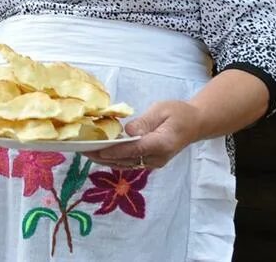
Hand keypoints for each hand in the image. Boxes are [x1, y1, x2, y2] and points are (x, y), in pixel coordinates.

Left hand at [82, 100, 202, 169]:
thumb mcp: (162, 110)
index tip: (97, 150)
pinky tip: (98, 153)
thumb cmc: (179, 113)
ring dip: (104, 160)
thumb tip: (128, 132)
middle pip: (126, 160)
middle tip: (81, 150)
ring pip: (125, 164)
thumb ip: (145, 122)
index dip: (115, 151)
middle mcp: (157, 158)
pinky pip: (129, 163)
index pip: (134, 150)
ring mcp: (154, 163)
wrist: (195, 124)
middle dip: (102, 156)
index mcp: (162, 144)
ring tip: (84, 152)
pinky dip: (112, 159)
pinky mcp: (149, 162)